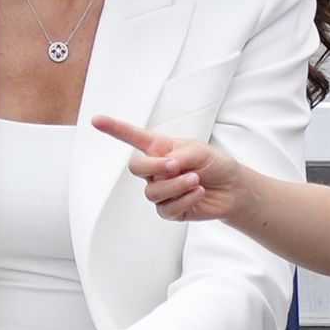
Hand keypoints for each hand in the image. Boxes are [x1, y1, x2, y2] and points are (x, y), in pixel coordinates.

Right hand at [93, 115, 246, 221]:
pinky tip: (198, 193)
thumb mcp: (198, 151)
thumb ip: (177, 155)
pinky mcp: (169, 209)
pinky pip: (166, 208)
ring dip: (176, 185)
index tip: (97, 120)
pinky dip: (185, 199)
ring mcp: (161, 191)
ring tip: (196, 180)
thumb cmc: (215, 164)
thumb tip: (163, 167)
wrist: (233, 189)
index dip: (114, 129)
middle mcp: (156, 170)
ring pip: (152, 191)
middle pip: (136, 168)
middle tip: (176, 166)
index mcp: (161, 149)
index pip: (133, 138)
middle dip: (155, 167)